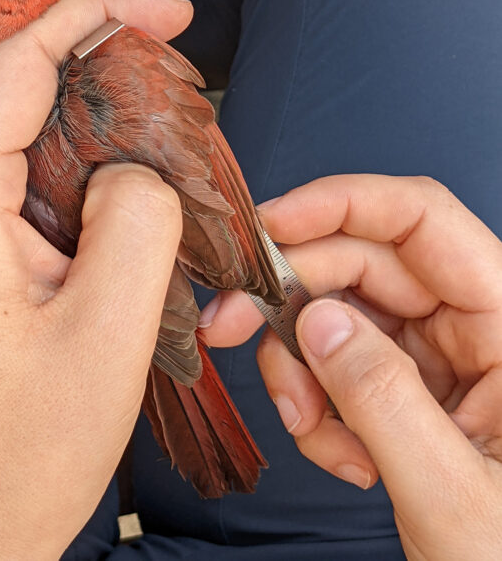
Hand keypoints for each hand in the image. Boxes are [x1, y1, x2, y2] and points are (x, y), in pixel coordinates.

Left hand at [0, 0, 190, 560]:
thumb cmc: (25, 450)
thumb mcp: (110, 333)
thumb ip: (138, 219)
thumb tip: (136, 168)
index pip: (16, 62)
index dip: (96, 16)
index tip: (166, 12)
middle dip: (59, 30)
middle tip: (140, 40)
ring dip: (52, 80)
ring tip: (131, 91)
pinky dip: (43, 132)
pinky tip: (98, 156)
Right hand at [201, 175, 501, 559]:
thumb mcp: (456, 495)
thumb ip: (383, 401)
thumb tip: (315, 319)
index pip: (422, 219)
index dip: (341, 204)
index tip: (268, 225)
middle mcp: (472, 325)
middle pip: (362, 264)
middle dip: (291, 297)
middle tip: (227, 325)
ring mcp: (436, 356)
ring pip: (338, 313)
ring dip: (301, 365)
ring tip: (305, 425)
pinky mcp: (406, 387)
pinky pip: (337, 363)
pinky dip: (316, 401)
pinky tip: (339, 452)